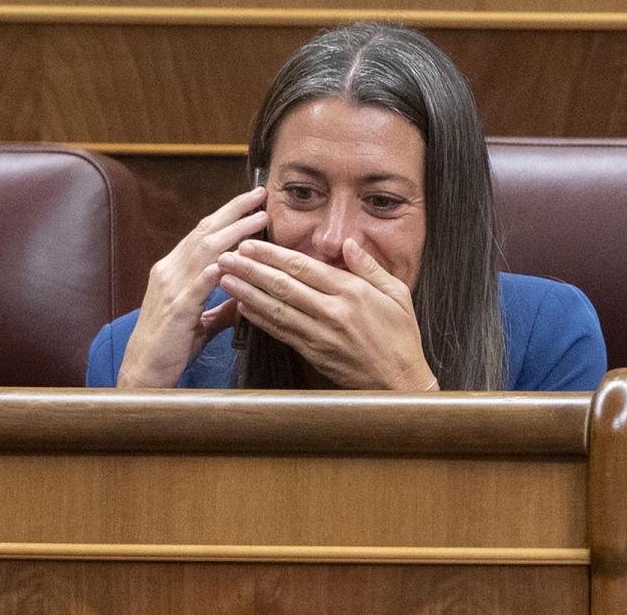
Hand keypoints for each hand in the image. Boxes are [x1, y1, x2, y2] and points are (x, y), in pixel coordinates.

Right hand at [117, 187, 268, 387]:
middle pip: (204, 232)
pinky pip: (198, 285)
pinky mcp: (177, 310)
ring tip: (259, 220)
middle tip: (260, 195)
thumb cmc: (172, 346)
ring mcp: (171, 289)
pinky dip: (215, 270)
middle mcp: (169, 271)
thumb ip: (222, 305)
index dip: (227, 215)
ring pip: (204, 251)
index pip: (202, 234)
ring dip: (234, 233)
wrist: (143, 372)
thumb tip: (246, 297)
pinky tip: (233, 259)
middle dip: (234, 211)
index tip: (252, 202)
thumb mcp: (201, 319)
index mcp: (173, 270)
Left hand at [217, 238, 438, 391]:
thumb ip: (370, 267)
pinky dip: (259, 319)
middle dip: (251, 270)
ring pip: (276, 310)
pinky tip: (242, 308)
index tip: (251, 244)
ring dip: (247, 293)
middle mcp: (332, 312)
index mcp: (352, 293)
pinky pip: (280, 333)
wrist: (400, 382)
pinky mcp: (313, 354)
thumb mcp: (397, 293)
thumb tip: (348, 244)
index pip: (304, 268)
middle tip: (226, 256)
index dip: (273, 255)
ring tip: (225, 279)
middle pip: (283, 286)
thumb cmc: (401, 336)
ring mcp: (320, 335)